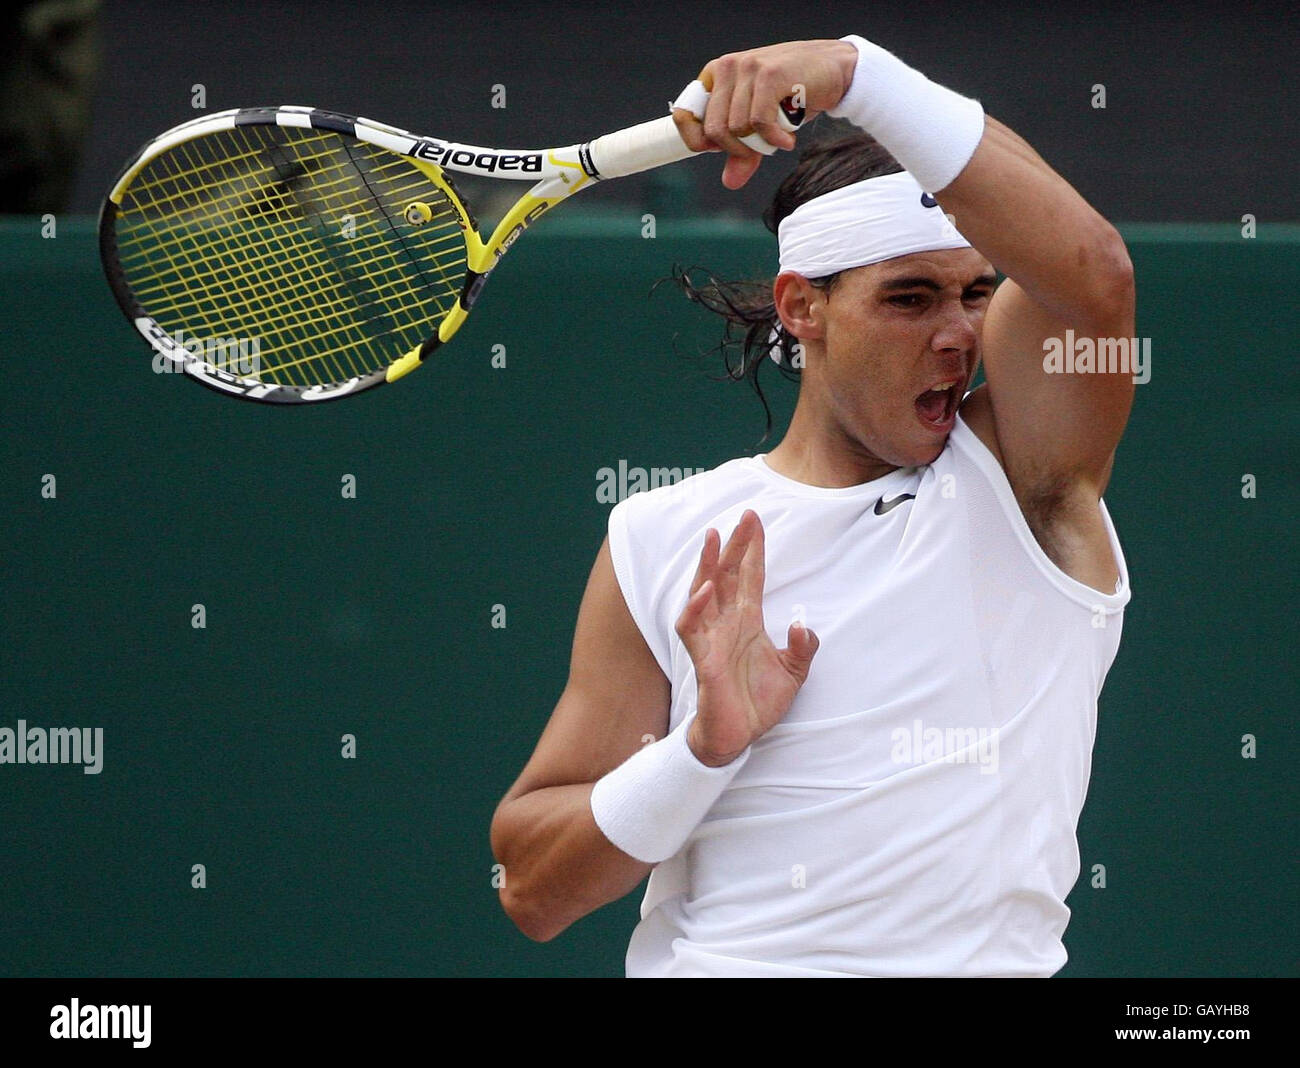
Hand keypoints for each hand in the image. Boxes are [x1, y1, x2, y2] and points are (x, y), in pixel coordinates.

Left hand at [672, 39, 858, 188]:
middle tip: (760, 149)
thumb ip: (743, 151)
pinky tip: (787, 141)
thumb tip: (729, 182)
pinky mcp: (769, 74)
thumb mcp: (762, 126)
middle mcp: (727, 68)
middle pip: (714, 130)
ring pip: (737, 128)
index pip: (685, 114)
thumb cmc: (794, 94)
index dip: (698, 141)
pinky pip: (759, 123)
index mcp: (715, 76)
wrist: (834, 70)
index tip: (720, 150)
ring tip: (778, 138)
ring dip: (760, 144)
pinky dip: (774, 139)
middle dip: (737, 149)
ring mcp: (748, 67)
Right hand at [675, 510, 820, 765]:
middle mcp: (726, 624)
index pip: (749, 577)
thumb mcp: (793, 674)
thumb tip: (803, 625)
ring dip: (708, 565)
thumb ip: (802, 648)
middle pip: (727, 575)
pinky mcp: (702, 659)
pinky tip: (705, 589)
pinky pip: (691, 628)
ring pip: (703, 592)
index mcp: (747, 622)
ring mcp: (711, 638)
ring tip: (714, 537)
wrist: (739, 738)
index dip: (753, 549)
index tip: (756, 520)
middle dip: (735, 545)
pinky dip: (695, 608)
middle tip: (745, 516)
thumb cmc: (758, 703)